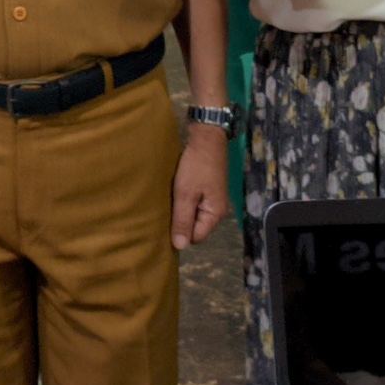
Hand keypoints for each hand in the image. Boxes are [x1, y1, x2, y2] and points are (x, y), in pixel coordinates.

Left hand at [171, 123, 229, 248]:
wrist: (207, 138)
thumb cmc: (195, 166)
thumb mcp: (185, 194)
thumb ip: (182, 220)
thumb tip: (180, 247)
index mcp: (215, 214)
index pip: (195, 237)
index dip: (180, 232)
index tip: (166, 221)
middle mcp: (218, 211)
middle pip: (196, 227)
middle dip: (181, 221)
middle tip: (166, 209)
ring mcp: (214, 200)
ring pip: (194, 215)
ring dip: (182, 210)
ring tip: (170, 200)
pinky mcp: (209, 190)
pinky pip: (195, 204)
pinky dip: (185, 200)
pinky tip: (176, 192)